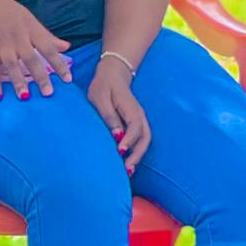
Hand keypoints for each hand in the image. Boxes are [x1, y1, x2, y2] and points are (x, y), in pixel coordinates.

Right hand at [0, 0, 73, 98]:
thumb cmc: (10, 14)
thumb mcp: (31, 21)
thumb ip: (48, 36)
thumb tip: (67, 47)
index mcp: (32, 30)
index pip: (49, 48)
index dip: (59, 64)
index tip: (68, 79)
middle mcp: (19, 39)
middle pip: (31, 59)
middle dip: (40, 77)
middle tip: (48, 93)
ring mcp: (3, 46)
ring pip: (12, 66)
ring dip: (18, 82)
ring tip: (25, 97)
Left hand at [88, 54, 151, 172]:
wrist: (113, 73)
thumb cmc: (104, 86)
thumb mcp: (101, 98)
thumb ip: (109, 116)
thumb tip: (117, 135)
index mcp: (131, 108)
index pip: (135, 127)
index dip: (129, 140)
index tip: (120, 151)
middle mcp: (139, 115)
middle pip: (145, 137)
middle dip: (137, 154)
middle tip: (127, 170)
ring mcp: (139, 119)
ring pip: (145, 140)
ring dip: (138, 155)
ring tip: (128, 171)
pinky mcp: (135, 123)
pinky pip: (140, 139)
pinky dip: (136, 151)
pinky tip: (127, 162)